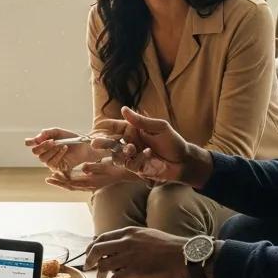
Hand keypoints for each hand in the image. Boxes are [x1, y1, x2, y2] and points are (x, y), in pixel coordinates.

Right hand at [25, 127, 99, 173]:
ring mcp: (50, 161)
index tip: (32, 140)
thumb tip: (36, 139)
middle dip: (43, 146)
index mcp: (43, 144)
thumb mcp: (58, 132)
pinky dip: (58, 154)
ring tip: (60, 144)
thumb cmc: (71, 138)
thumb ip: (47, 133)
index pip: (31, 144)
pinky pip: (52, 163)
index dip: (29, 142)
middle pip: (35, 152)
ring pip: (43, 158)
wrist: (84, 145)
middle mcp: (44, 153)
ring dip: (51, 150)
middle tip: (52, 141)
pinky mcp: (57, 167)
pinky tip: (64, 149)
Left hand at [44, 159, 131, 191]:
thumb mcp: (107, 166)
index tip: (51, 176)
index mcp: (91, 182)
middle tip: (48, 179)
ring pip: (74, 186)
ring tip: (54, 178)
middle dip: (59, 182)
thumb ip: (95, 167)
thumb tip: (83, 168)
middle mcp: (90, 186)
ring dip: (63, 182)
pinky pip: (79, 184)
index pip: (72, 183)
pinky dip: (71, 181)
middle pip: (70, 186)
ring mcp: (92, 185)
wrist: (128, 174)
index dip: (61, 180)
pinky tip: (67, 177)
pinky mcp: (94, 184)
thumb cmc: (118, 169)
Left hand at [84, 227, 189, 277]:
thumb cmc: (169, 246)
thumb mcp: (147, 234)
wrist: (183, 255)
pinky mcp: (135, 271)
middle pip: (97, 250)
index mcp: (128, 232)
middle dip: (89, 260)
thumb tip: (119, 244)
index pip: (101, 238)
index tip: (90, 254)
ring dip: (100, 274)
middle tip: (89, 267)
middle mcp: (126, 243)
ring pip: (104, 265)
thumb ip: (131, 237)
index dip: (92, 247)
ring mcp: (129, 257)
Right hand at [93, 107, 210, 186]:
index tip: (98, 126)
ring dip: (122, 152)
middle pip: (111, 143)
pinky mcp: (136, 168)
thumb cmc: (172, 141)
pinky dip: (139, 159)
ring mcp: (132, 156)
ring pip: (117, 156)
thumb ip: (141, 121)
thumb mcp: (159, 127)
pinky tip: (149, 153)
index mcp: (133, 130)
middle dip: (102, 143)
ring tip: (131, 148)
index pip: (115, 127)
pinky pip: (130, 165)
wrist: (183, 161)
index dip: (106, 127)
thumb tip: (124, 109)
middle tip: (94, 143)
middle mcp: (130, 143)